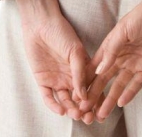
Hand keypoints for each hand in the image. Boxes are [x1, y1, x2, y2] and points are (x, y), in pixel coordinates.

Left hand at [14, 0, 91, 119]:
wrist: (40, 24)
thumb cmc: (61, 32)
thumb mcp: (75, 51)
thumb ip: (80, 72)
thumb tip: (84, 95)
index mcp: (83, 69)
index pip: (92, 89)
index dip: (96, 101)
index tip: (101, 111)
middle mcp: (71, 77)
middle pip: (79, 99)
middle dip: (84, 110)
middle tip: (88, 118)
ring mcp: (57, 80)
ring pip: (65, 100)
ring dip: (70, 109)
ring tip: (75, 114)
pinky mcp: (43, 81)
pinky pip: (48, 97)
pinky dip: (53, 105)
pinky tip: (60, 110)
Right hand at [78, 0, 141, 121]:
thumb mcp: (123, 30)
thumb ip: (111, 50)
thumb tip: (99, 70)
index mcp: (111, 47)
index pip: (95, 67)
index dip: (86, 80)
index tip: (77, 93)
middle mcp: (121, 57)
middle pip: (105, 79)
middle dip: (95, 94)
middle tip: (86, 109)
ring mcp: (134, 63)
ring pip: (119, 85)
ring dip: (110, 99)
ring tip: (101, 114)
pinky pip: (137, 84)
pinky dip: (129, 93)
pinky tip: (120, 103)